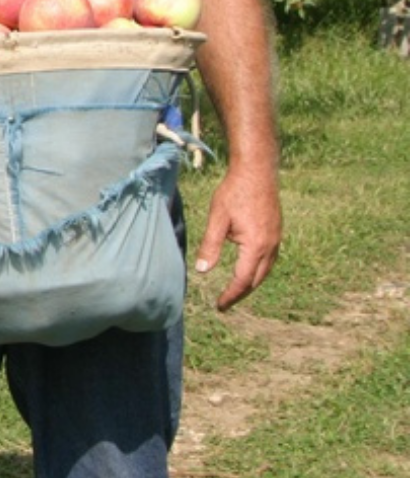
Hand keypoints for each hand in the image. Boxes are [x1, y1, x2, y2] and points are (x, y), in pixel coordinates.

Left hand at [194, 166, 281, 310]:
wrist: (256, 171)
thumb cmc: (234, 192)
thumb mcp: (217, 218)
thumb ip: (211, 245)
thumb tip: (202, 271)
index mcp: (256, 246)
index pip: (243, 280)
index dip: (231, 295)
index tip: (220, 306)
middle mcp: (270, 247)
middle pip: (256, 280)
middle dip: (240, 293)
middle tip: (225, 302)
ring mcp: (276, 240)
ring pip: (265, 271)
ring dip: (251, 282)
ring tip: (235, 289)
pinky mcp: (276, 232)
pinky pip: (269, 259)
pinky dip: (258, 269)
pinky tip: (248, 267)